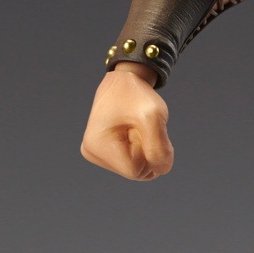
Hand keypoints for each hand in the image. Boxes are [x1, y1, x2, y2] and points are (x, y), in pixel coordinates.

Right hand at [81, 63, 173, 180]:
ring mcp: (95, 154)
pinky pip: (131, 163)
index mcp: (97, 145)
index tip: (143, 128)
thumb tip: (162, 170)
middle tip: (140, 126)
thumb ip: (160, 147)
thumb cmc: (137, 95)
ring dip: (144, 149)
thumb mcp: (153, 116)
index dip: (149, 153)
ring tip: (135, 126)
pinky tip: (132, 131)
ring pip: (135, 168)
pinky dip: (139, 149)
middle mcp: (91, 153)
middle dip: (146, 151)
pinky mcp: (102, 153)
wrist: (125, 80)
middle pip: (134, 172)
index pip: (135, 171)